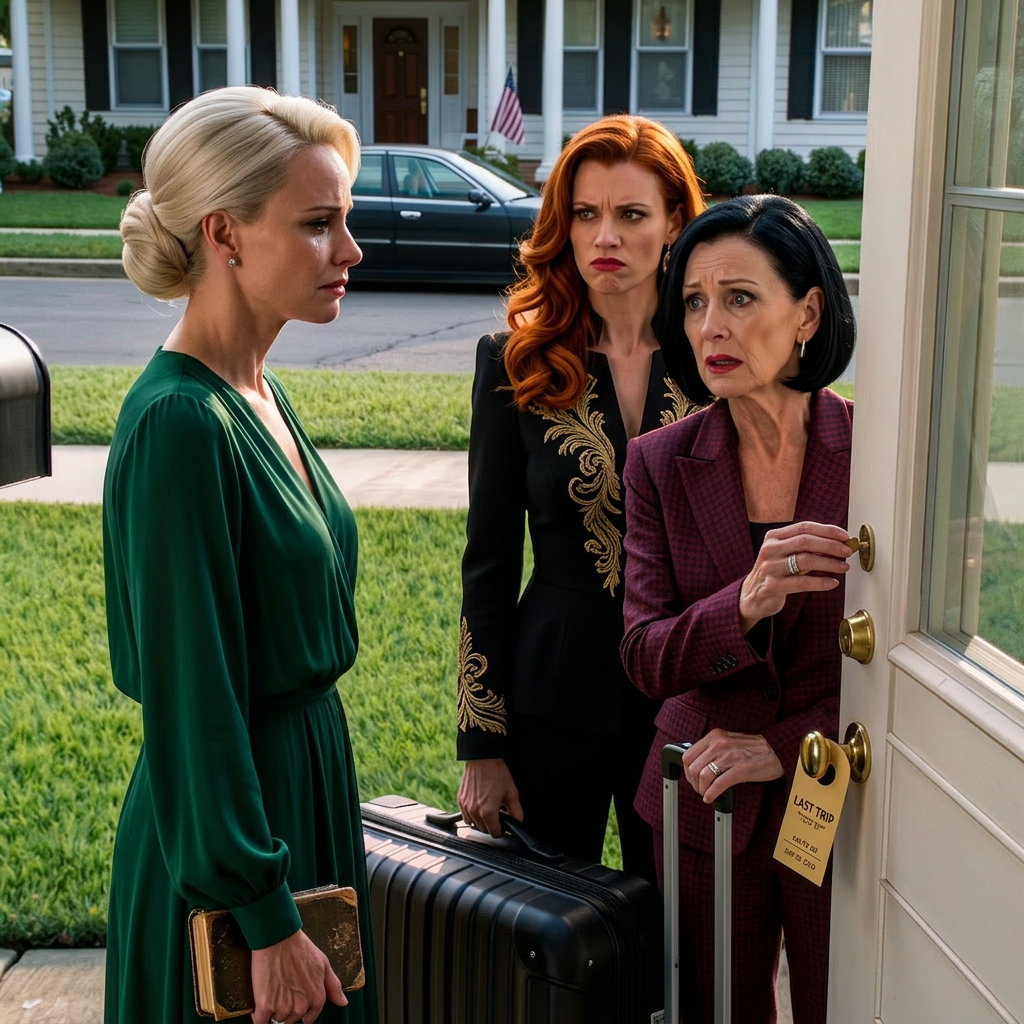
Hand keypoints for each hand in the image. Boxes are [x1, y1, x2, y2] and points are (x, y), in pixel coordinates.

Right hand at [251, 928, 345, 1023]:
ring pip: (276, 1019)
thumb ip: (333, 986)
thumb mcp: (323, 963)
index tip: (295, 997)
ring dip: (273, 1009)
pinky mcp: (264, 1006)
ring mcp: (282, 1007)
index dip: (301, 1009)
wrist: (278, 937)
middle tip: (284, 987)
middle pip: (291, 1019)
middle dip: (287, 1007)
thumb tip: (343, 1002)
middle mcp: (301, 1007)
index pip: (308, 1018)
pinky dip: (258, 1015)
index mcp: (317, 998)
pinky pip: (260, 1022)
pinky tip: (261, 1002)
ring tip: (274, 988)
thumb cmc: (300, 948)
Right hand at [457, 758, 523, 837]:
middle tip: (498, 813)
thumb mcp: (512, 793)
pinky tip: (479, 806)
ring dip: (482, 821)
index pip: (495, 833)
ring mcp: (466, 807)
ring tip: (488, 809)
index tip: (504, 824)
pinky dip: (472, 815)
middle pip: (484, 830)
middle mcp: (474, 812)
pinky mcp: (460, 801)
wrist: (482, 759)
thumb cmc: (496, 773)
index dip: (502, 830)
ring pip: (474, 824)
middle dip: (492, 825)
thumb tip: (517, 822)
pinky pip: (466, 816)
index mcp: (488, 812)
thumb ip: (516, 812)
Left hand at [682, 729, 783, 803]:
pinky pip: (719, 783)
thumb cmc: (753, 748)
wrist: (777, 750)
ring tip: (706, 794)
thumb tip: (696, 764)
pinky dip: (711, 794)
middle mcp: (720, 744)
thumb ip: (712, 749)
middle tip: (699, 789)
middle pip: (693, 768)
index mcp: (715, 736)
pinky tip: (711, 798)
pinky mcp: (741, 769)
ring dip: (702, 789)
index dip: (687, 771)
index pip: (688, 755)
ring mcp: (730, 756)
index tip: (691, 778)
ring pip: (704, 776)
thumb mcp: (728, 741)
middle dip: (693, 783)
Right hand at [739, 521, 853, 633]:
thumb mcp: (784, 554)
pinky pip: (802, 583)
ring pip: (805, 561)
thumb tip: (838, 543)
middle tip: (847, 551)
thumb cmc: (774, 572)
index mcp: (773, 537)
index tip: (845, 536)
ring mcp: (770, 568)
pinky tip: (833, 583)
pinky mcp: (772, 586)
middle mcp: (770, 550)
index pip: (804, 527)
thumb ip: (805, 547)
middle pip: (805, 541)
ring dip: (829, 564)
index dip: (827, 530)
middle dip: (831, 545)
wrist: (751, 595)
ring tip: (844, 567)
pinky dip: (821, 583)